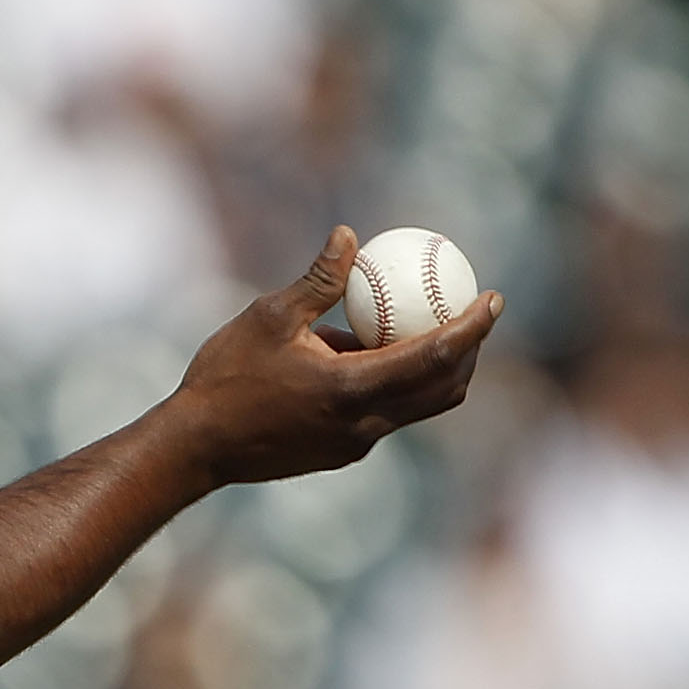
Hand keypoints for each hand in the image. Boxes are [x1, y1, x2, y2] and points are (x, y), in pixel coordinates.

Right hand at [158, 226, 500, 487]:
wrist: (196, 445)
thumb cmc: (225, 376)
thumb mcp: (268, 317)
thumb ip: (317, 281)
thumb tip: (349, 236)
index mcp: (353, 386)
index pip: (437, 354)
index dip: (473, 326)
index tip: (492, 298)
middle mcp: (366, 421)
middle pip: (445, 388)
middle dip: (470, 351)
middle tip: (471, 313)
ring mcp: (357, 443)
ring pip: (421, 406)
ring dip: (437, 371)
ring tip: (430, 332)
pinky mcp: (344, 452)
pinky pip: (388, 414)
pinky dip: (398, 385)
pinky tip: (371, 359)